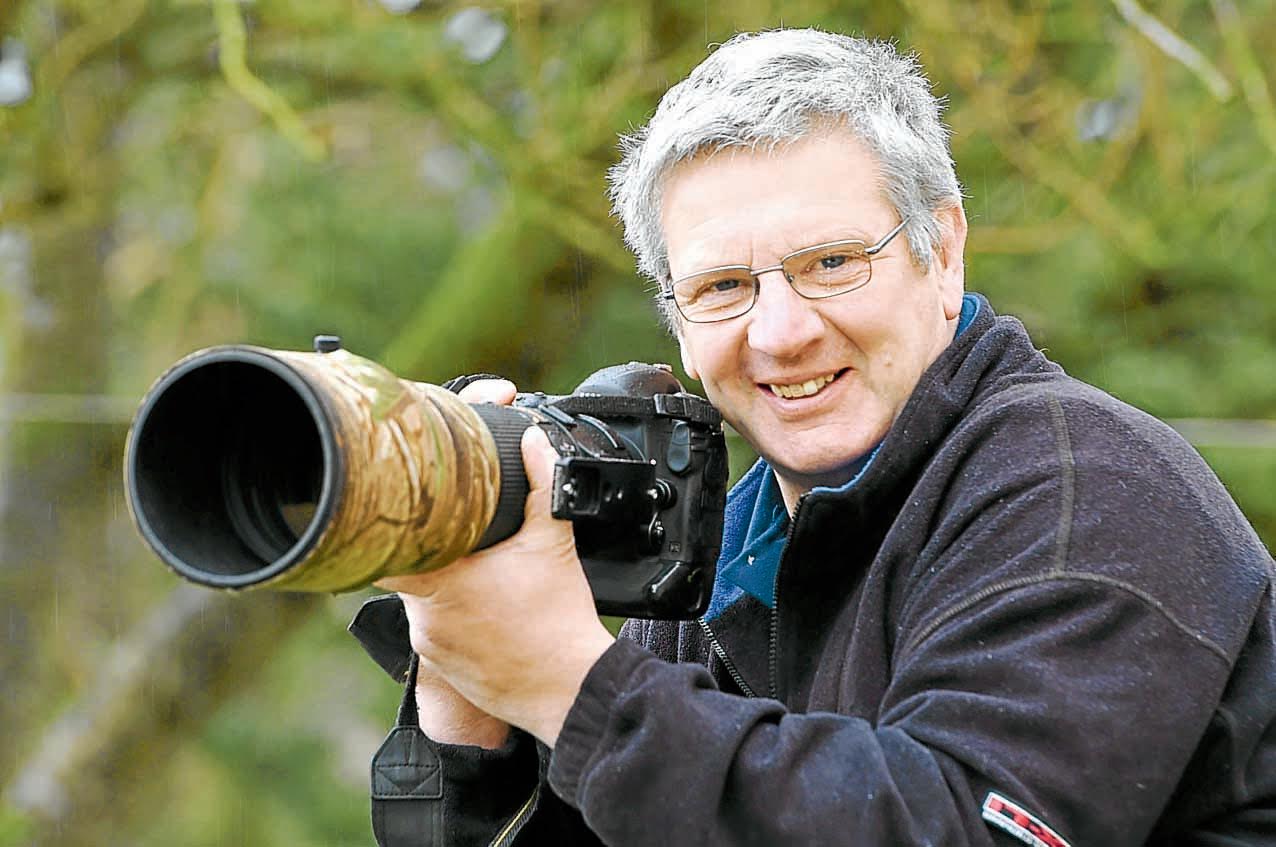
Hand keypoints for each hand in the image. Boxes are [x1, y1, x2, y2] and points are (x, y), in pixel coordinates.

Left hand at [378, 379, 613, 746]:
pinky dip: (455, 614)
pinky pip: (436, 629)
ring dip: (444, 582)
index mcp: (442, 579)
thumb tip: (533, 439)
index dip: (393, 520)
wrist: (571, 692)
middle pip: (407, 566)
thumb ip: (542, 484)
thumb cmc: (560, 624)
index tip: (405, 503)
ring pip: (421, 598)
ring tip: (484, 575)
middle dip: (432, 547)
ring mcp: (430, 644)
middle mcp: (424, 615)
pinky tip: (488, 609)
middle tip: (462, 534)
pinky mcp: (442, 666)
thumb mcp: (555, 544)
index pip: (386, 543)